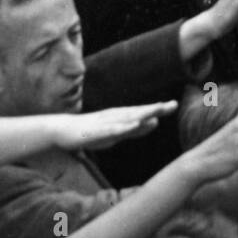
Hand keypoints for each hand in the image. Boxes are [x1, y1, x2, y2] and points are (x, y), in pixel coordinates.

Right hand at [53, 101, 178, 150]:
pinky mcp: (95, 132)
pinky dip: (123, 127)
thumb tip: (155, 123)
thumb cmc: (92, 131)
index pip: (143, 112)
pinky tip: (133, 125)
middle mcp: (115, 116)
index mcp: (121, 117)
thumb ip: (136, 129)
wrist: (63, 130)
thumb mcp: (118, 132)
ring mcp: (105, 123)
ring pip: (126, 119)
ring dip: (142, 115)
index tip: (174, 105)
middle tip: (173, 104)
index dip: (158, 109)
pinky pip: (111, 130)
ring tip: (157, 111)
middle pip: (138, 113)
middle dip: (155, 109)